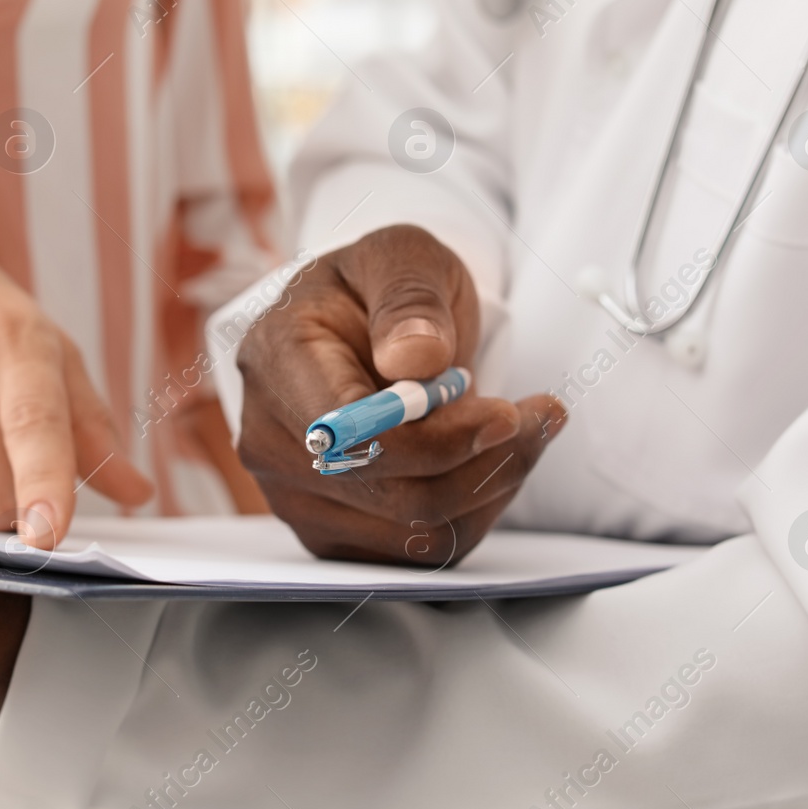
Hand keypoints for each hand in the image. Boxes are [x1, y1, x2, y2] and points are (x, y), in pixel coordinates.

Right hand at [236, 225, 564, 564]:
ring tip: (518, 429)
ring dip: (488, 487)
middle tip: (537, 417)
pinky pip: (418, 552)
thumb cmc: (380, 289)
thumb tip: (414, 358)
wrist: (364, 326)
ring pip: (414, 533)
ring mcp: (294, 494)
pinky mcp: (330, 529)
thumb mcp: (404, 257)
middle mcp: (270, 438)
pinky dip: (471, 511)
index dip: (436, 439)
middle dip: (483, 462)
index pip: (350, 435)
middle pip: (390, 493)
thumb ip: (409, 299)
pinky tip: (485, 461)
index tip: (505, 413)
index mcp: (276, 359)